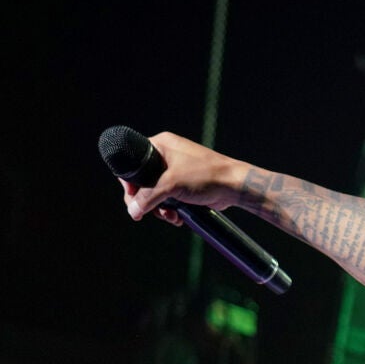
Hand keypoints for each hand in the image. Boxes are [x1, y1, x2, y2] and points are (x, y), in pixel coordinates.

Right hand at [120, 132, 251, 224]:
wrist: (234, 187)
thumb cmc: (206, 176)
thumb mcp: (171, 184)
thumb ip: (148, 197)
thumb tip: (133, 211)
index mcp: (160, 145)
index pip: (133, 162)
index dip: (130, 182)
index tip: (133, 197)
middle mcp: (166, 156)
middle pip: (142, 182)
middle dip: (146, 201)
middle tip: (147, 213)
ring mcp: (175, 172)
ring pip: (155, 194)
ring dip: (159, 209)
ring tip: (171, 217)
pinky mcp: (184, 186)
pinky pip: (168, 199)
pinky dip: (170, 210)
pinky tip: (178, 218)